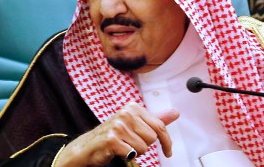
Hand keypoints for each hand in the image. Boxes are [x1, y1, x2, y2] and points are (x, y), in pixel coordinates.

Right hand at [55, 102, 179, 166]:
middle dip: (144, 145)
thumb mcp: (135, 124)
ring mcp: (118, 125)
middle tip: (131, 144)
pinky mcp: (112, 139)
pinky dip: (127, 156)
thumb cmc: (113, 135)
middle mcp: (126, 113)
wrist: (88, 146)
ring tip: (124, 146)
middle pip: (152, 138)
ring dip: (135, 151)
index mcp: (133, 108)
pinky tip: (118, 151)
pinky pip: (132, 153)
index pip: (159, 125)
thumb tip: (175, 112)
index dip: (166, 141)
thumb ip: (156, 119)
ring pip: (143, 147)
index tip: (168, 151)